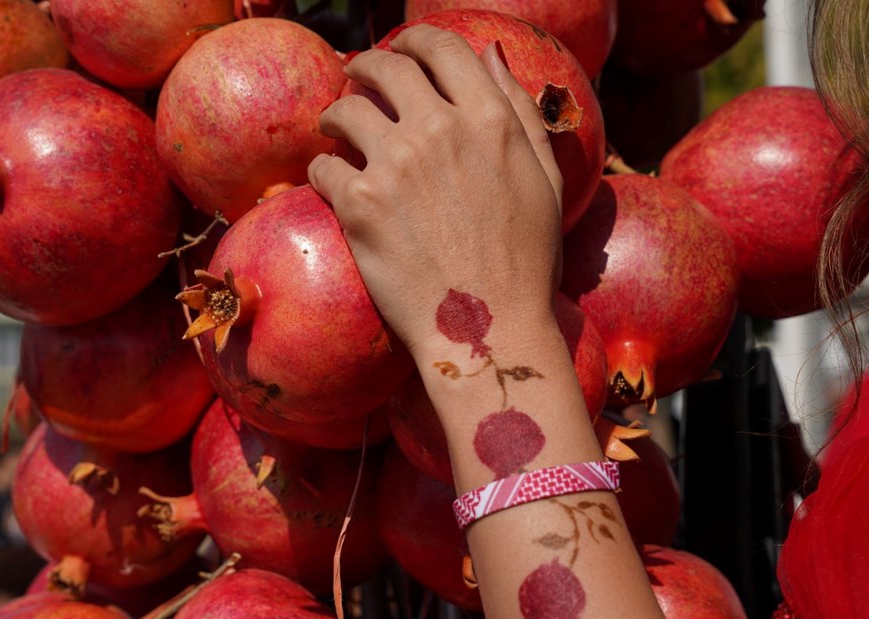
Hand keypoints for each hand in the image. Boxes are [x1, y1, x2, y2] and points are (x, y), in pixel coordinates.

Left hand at [308, 25, 563, 356]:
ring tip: (334, 125)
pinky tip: (332, 182)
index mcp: (489, 120)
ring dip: (336, 112)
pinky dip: (323, 170)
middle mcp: (440, 130)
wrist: (488, 329)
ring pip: (345, 110)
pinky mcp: (359, 205)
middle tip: (356, 78)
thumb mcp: (545, 179)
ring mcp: (395, 166)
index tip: (401, 47)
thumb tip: (489, 54)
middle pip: (385, 67)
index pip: (440, 46)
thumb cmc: (525, 261)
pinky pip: (323, 166)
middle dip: (366, 66)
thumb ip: (518, 110)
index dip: (414, 39)